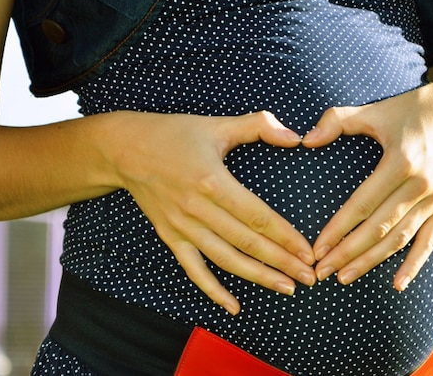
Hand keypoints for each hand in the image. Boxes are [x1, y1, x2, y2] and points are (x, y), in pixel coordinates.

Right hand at [110, 111, 315, 314]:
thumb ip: (260, 125)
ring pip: (226, 260)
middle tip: (309, 277)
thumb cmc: (175, 134)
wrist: (123, 149)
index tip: (308, 251)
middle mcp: (197, 209)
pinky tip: (235, 306)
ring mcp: (182, 227)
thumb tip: (295, 136)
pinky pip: (194, 270)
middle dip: (282, 263)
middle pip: (247, 243)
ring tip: (287, 288)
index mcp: (213, 181)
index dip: (286, 237)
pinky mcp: (170, 237)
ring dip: (258, 277)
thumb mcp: (218, 124)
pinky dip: (214, 291)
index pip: (258, 217)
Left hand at [302, 81, 432, 290]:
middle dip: (348, 252)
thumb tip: (305, 140)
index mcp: (401, 161)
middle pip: (379, 228)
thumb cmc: (413, 109)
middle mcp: (421, 184)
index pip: (362, 204)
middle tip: (322, 271)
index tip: (317, 249)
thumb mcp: (376, 110)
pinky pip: (429, 241)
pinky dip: (414, 265)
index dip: (338, 229)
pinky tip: (397, 284)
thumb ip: (338, 121)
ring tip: (345, 277)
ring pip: (400, 238)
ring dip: (372, 261)